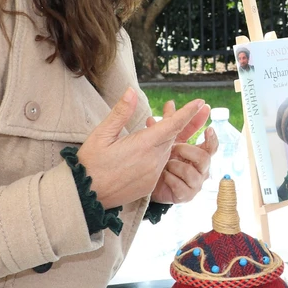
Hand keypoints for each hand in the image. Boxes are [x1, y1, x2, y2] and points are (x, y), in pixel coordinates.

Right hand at [75, 89, 209, 209]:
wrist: (86, 197)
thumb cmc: (90, 164)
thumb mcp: (101, 135)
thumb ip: (120, 113)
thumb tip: (131, 91)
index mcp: (143, 145)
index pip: (172, 125)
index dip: (188, 112)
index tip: (201, 102)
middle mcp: (154, 160)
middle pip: (172, 137)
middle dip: (179, 122)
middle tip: (182, 108)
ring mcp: (154, 174)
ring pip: (167, 150)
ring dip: (166, 139)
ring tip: (161, 127)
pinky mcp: (151, 185)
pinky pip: (161, 165)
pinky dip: (158, 154)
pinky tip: (147, 151)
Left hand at [148, 102, 218, 204]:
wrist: (145, 182)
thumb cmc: (157, 159)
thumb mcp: (163, 138)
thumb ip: (169, 122)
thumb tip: (170, 103)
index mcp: (198, 154)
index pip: (211, 145)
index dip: (212, 137)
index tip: (208, 129)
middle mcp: (200, 168)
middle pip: (205, 158)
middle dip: (187, 151)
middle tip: (173, 148)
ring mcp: (195, 183)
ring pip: (193, 172)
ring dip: (176, 166)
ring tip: (165, 164)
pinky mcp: (186, 196)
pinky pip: (182, 186)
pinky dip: (171, 180)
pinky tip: (164, 177)